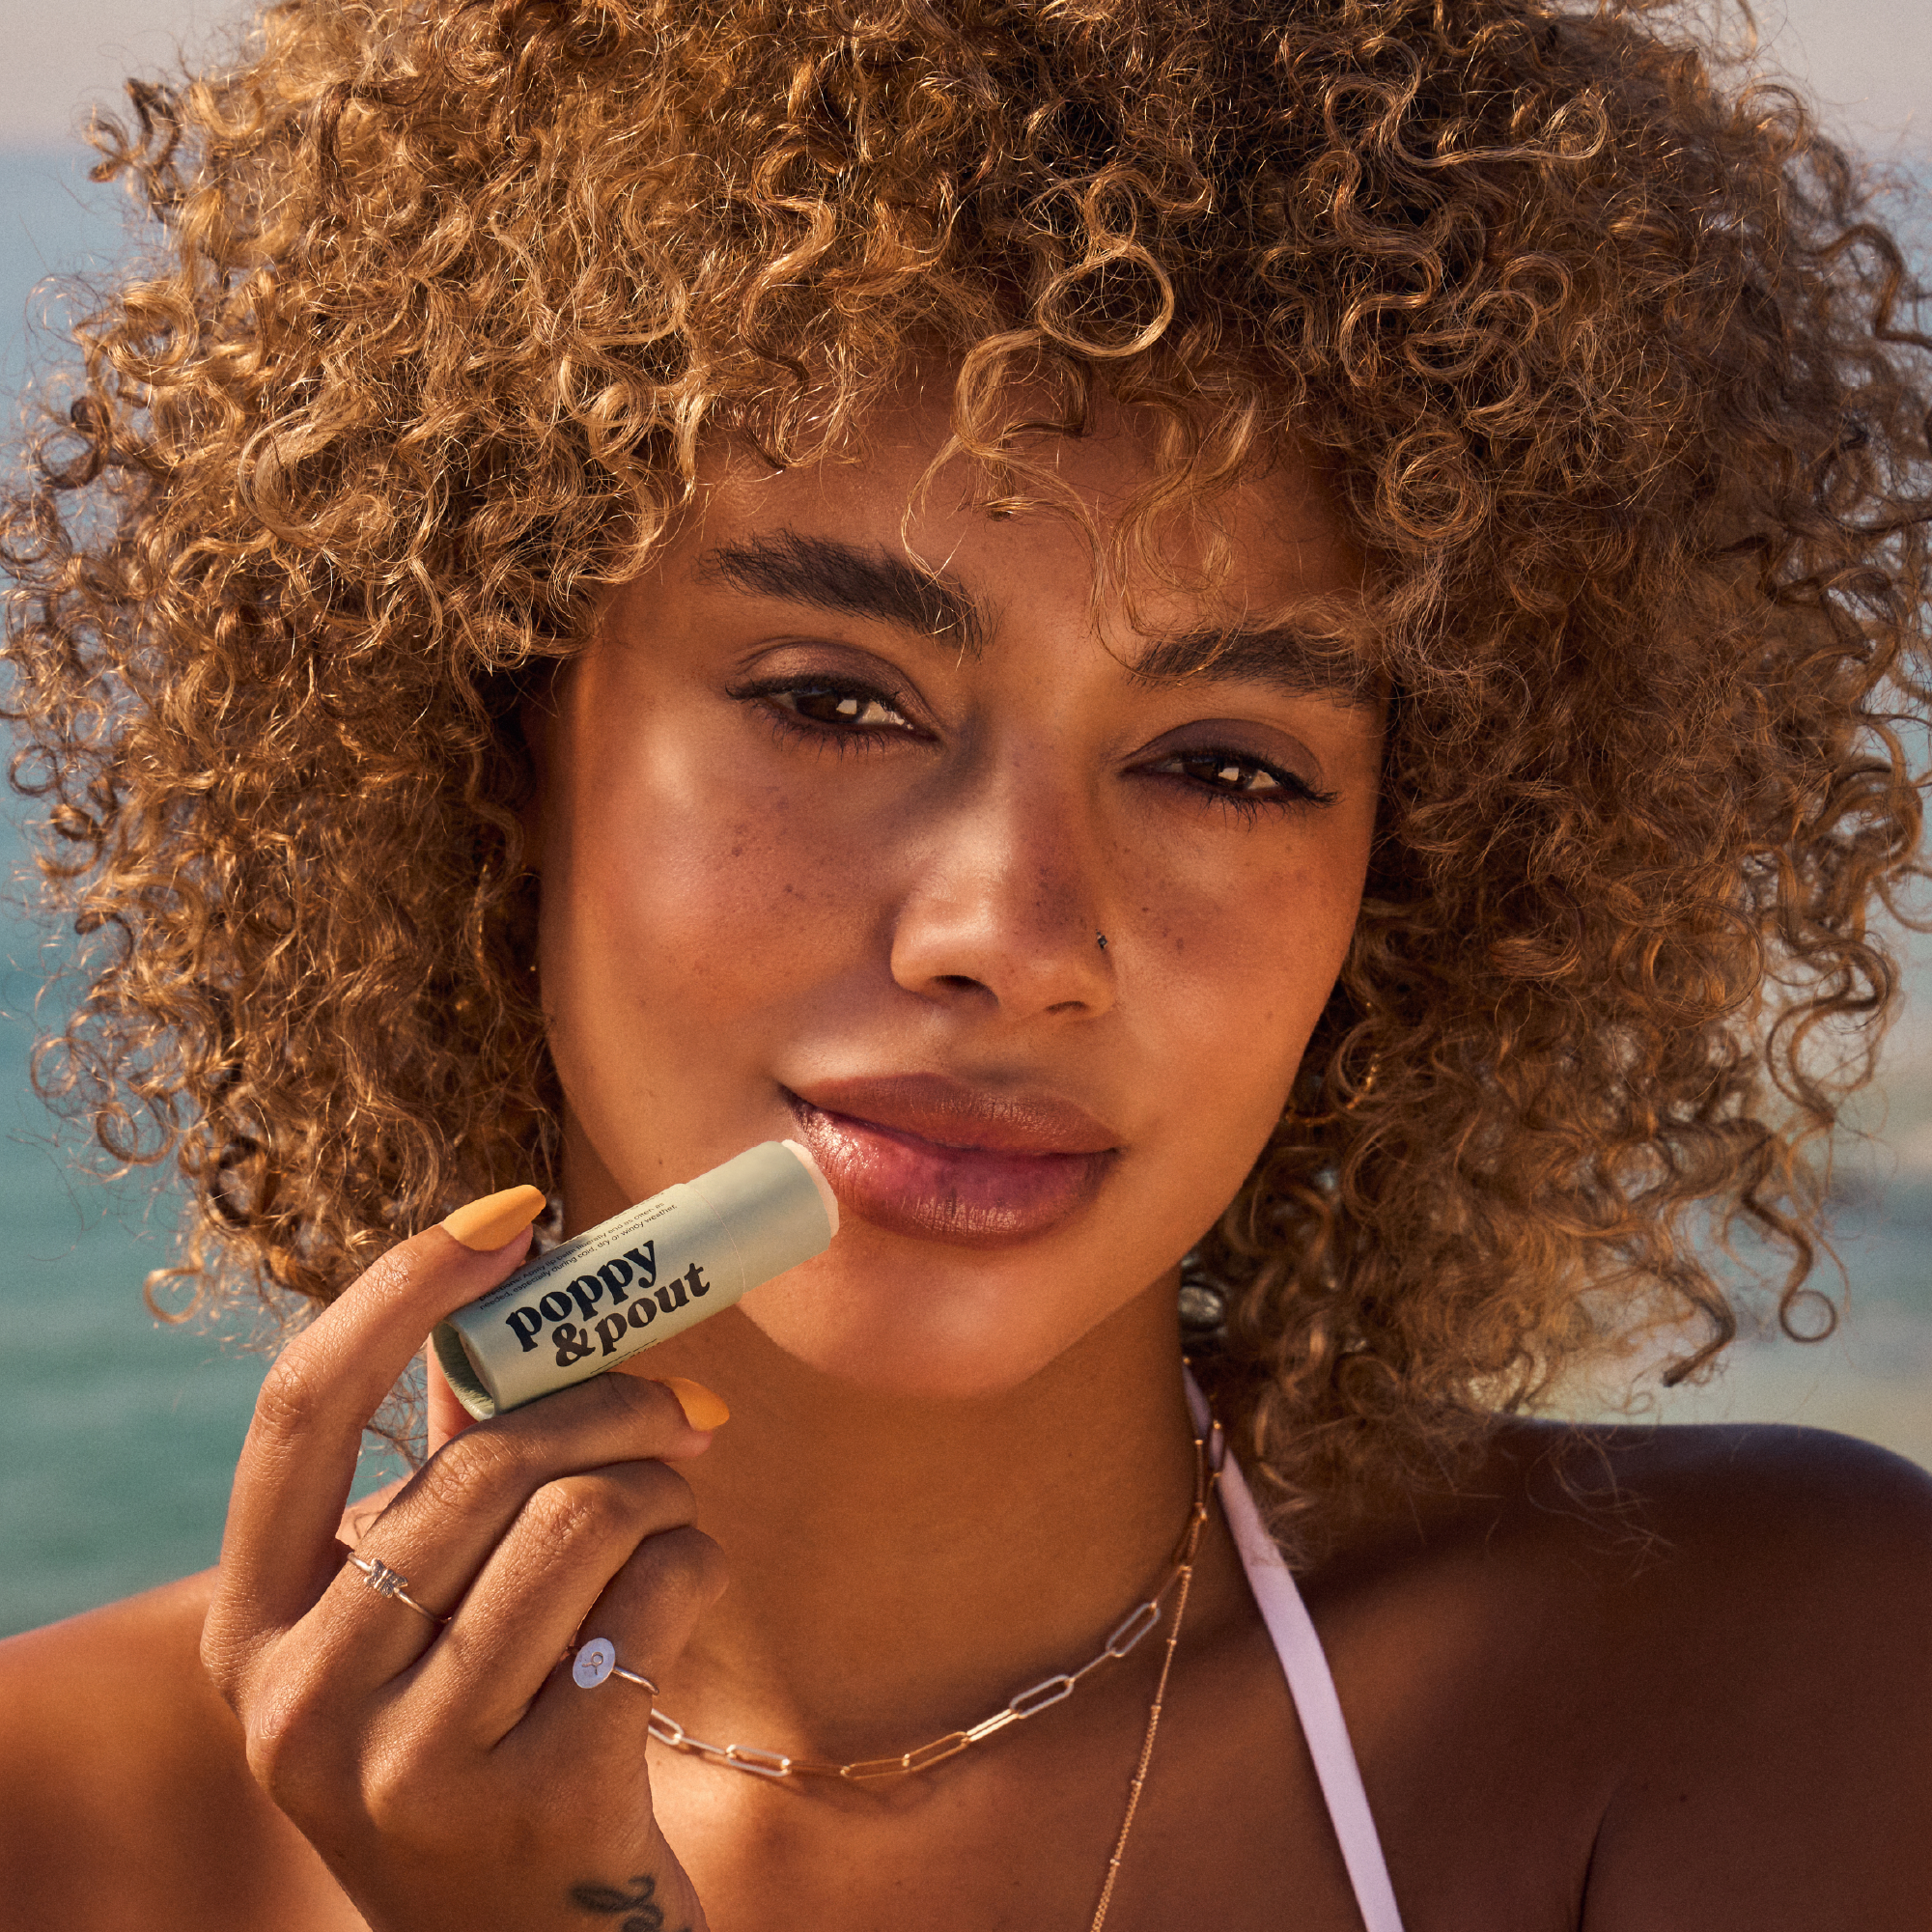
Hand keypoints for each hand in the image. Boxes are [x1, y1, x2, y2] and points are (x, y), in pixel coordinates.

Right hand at [200, 1189, 724, 1931]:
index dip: (400, 1291)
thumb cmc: (486, 1733)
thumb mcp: (426, 1615)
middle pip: (486, 1456)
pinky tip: (674, 1608)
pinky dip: (693, 1567)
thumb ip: (451, 1463)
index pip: (302, 1413)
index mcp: (254, 1627)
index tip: (505, 1213)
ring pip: (582, 1514)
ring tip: (671, 1518)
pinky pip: (654, 1594)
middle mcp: (299, 1699)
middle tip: (685, 1404)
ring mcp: (403, 1764)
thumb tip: (516, 1292)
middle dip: (615, 1404)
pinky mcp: (523, 1803)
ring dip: (664, 1489)